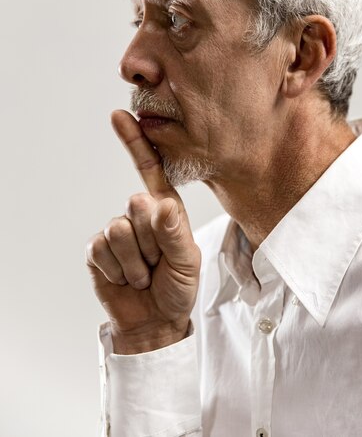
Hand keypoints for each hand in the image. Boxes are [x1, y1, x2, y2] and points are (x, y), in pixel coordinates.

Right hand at [86, 110, 200, 353]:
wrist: (154, 321)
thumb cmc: (177, 286)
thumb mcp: (188, 261)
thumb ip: (176, 233)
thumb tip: (161, 204)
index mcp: (164, 208)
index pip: (149, 169)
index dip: (135, 142)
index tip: (121, 115)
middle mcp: (138, 213)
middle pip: (136, 204)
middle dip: (152, 241)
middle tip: (159, 262)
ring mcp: (116, 230)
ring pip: (119, 230)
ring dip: (136, 262)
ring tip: (145, 274)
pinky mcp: (97, 250)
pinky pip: (102, 250)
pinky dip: (118, 271)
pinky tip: (125, 279)